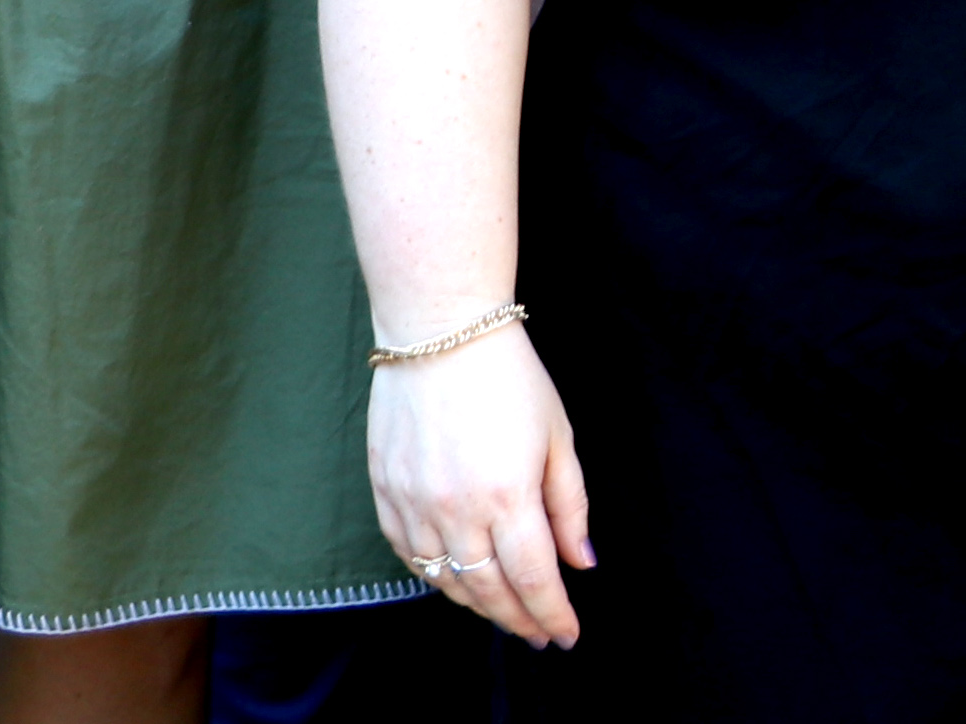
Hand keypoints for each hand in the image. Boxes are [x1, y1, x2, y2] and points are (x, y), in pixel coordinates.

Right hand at [369, 325, 592, 647]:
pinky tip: (455, 578)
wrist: (440, 330)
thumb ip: (570, 504)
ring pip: (445, 581)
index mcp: (509, 496)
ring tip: (503, 610)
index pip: (534, 580)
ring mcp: (415, 505)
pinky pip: (408, 555)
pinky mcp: (386, 493)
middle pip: (488, 592)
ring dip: (478, 604)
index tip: (566, 635)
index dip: (552, 615)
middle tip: (538, 634)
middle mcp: (458, 511)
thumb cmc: (510, 376)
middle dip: (518, 620)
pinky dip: (434, 576)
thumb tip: (580, 562)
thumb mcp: (558, 435)